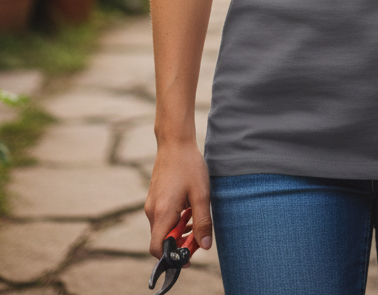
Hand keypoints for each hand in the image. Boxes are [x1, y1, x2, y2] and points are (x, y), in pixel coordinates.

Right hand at [145, 140, 213, 266]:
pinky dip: (175, 221)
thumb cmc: (189, 166)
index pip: (157, 248)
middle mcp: (152, 211)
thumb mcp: (201, 194)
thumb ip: (203, 222)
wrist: (175, 143)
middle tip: (199, 238)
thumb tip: (205, 246)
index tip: (189, 256)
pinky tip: (189, 211)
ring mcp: (151, 205)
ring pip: (162, 229)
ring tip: (197, 221)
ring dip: (179, 231)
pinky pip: (162, 218)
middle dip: (180, 244)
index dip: (172, 256)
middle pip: (161, 240)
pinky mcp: (154, 199)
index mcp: (162, 213)